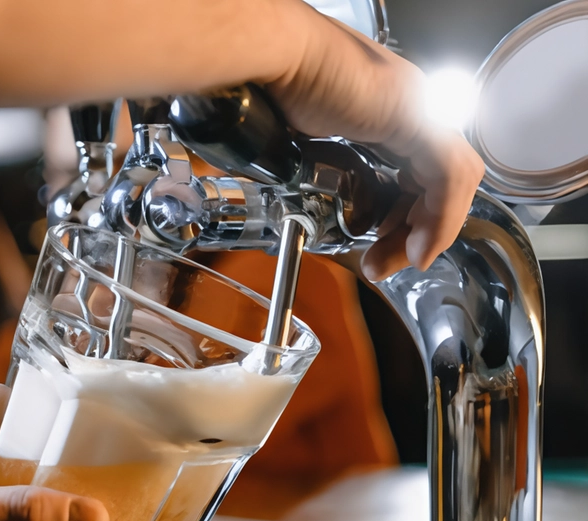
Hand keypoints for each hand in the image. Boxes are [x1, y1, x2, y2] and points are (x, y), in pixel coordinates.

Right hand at [264, 5, 485, 280]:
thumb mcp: (297, 134)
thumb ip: (312, 156)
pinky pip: (448, 178)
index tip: (381, 244)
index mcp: (386, 106)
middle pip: (436, 180)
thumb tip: (297, 186)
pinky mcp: (416, 120)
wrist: (270, 56)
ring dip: (431, 230)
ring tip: (404, 261)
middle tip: (386, 262)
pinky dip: (439, 219)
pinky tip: (418, 246)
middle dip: (415, 231)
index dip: (406, 213)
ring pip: (451, 181)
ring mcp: (418, 109)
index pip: (417, 169)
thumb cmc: (271, 81)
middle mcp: (410, 105)